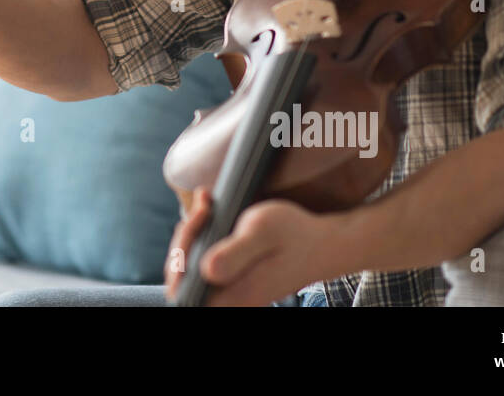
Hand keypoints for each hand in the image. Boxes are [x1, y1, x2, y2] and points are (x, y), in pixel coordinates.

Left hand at [164, 187, 346, 305]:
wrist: (323, 245)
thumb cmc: (295, 235)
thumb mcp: (264, 232)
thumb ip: (235, 252)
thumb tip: (207, 270)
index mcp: (234, 296)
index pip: (182, 287)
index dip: (180, 252)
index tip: (201, 217)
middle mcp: (229, 300)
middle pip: (182, 278)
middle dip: (186, 237)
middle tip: (204, 206)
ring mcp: (230, 292)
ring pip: (191, 269)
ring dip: (193, 235)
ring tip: (208, 204)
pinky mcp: (233, 280)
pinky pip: (203, 262)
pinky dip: (202, 237)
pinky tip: (211, 212)